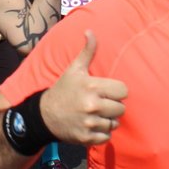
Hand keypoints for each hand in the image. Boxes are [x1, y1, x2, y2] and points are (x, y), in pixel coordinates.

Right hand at [39, 30, 127, 144]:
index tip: (107, 91)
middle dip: (113, 106)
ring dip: (108, 120)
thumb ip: (87, 51)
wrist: (44, 115)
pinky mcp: (87, 138)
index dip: (116, 91)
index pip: (123, 91)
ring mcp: (89, 123)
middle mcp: (92, 105)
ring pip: (115, 123)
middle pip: (121, 108)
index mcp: (92, 87)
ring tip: (95, 114)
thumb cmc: (63, 89)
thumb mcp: (74, 69)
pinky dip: (101, 133)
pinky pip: (107, 137)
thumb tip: (90, 31)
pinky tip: (91, 125)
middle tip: (100, 103)